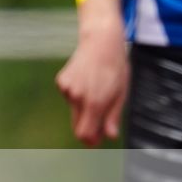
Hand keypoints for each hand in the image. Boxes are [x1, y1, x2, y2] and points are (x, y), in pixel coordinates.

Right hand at [56, 24, 128, 144]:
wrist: (101, 41)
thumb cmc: (115, 67)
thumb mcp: (121, 93)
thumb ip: (113, 117)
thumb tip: (111, 136)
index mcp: (94, 102)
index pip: (84, 134)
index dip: (91, 141)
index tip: (97, 140)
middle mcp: (77, 96)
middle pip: (77, 126)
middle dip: (88, 128)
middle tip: (100, 122)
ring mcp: (67, 88)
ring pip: (74, 111)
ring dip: (84, 109)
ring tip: (97, 90)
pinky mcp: (61, 81)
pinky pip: (69, 97)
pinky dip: (77, 95)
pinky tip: (86, 80)